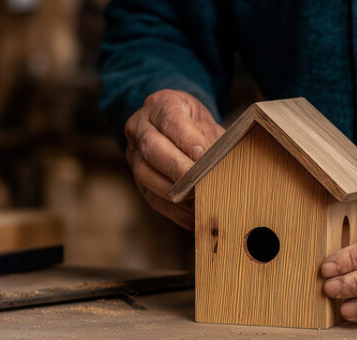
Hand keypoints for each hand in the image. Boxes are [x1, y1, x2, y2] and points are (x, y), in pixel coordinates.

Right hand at [124, 90, 224, 228]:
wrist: (175, 124)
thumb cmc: (195, 123)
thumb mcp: (206, 122)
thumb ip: (212, 141)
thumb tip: (223, 166)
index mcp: (160, 105)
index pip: (170, 120)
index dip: (186, 139)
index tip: (202, 155)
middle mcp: (140, 127)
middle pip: (152, 148)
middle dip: (178, 168)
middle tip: (200, 182)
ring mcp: (134, 154)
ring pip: (145, 175)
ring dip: (174, 191)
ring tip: (199, 200)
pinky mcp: (138, 179)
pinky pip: (151, 198)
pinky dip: (173, 210)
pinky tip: (193, 216)